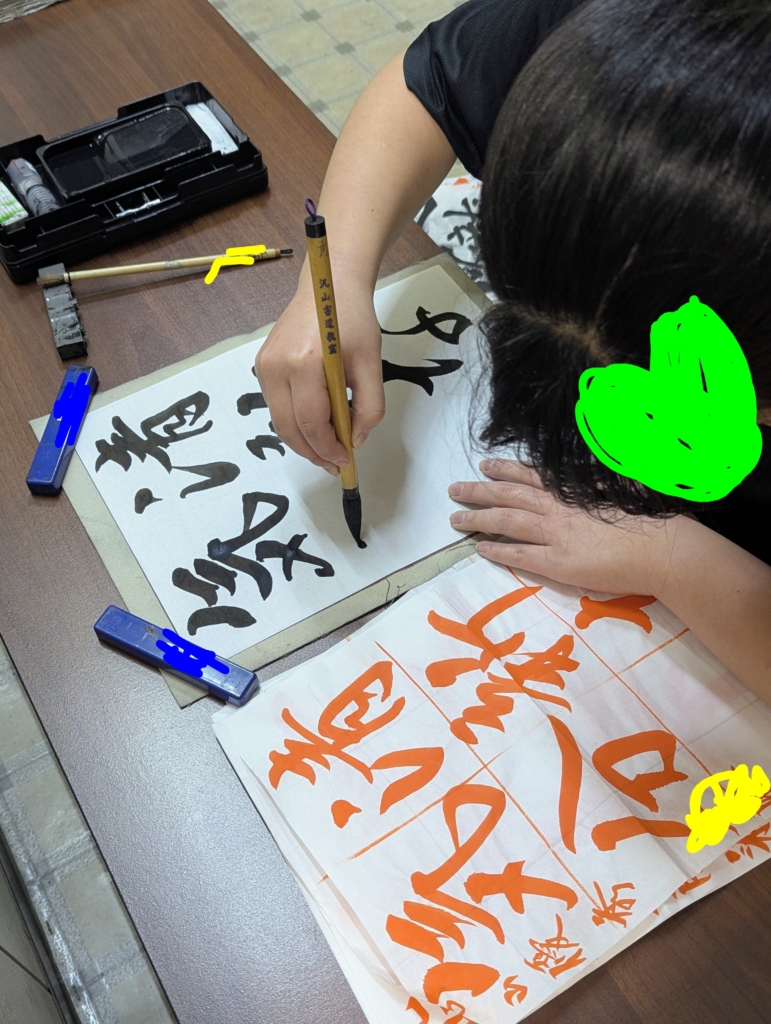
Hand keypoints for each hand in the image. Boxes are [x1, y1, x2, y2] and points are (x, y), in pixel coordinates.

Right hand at [255, 278, 384, 473]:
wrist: (327, 286)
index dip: (328, 448)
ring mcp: (264, 366)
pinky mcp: (262, 365)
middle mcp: (276, 366)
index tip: (345, 460)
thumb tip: (355, 440)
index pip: (311, 422)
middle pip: (289, 428)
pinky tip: (317, 426)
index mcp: (304, 363)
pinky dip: (296, 422)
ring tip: (327, 450)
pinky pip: (277, 405)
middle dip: (313, 452)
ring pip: (280, 421)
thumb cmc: (353, 320)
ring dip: (303, 440)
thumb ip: (370, 407)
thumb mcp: (372, 364)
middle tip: (335, 465)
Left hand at [448, 459, 677, 594]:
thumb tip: (583, 469)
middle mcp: (559, 507)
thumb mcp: (623, 482)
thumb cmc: (652, 515)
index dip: (505, 469)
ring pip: (507, 522)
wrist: (665, 547)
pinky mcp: (560, 562)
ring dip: (479, 519)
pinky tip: (480, 549)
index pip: (530, 474)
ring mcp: (557, 534)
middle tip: (454, 490)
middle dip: (479, 491)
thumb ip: (597, 477)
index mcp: (574, 488)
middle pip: (509, 495)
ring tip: (456, 519)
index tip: (485, 465)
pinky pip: (521, 555)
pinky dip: (499, 550)